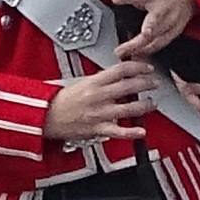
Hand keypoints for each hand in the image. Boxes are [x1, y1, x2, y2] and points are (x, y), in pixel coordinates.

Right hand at [42, 60, 156, 145]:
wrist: (45, 116)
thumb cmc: (61, 101)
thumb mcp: (80, 83)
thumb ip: (99, 81)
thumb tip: (116, 77)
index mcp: (94, 82)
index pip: (121, 69)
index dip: (138, 66)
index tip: (146, 67)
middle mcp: (99, 96)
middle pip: (129, 86)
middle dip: (146, 83)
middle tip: (154, 83)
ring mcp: (100, 113)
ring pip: (129, 108)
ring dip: (145, 105)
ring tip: (151, 103)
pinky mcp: (98, 128)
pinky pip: (118, 131)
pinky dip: (132, 132)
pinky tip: (142, 131)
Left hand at [111, 0, 197, 59]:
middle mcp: (162, 9)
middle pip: (150, 25)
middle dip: (136, 40)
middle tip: (120, 49)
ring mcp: (170, 23)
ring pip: (156, 40)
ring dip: (140, 49)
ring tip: (126, 54)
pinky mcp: (174, 32)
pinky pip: (160, 45)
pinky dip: (148, 52)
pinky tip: (138, 55)